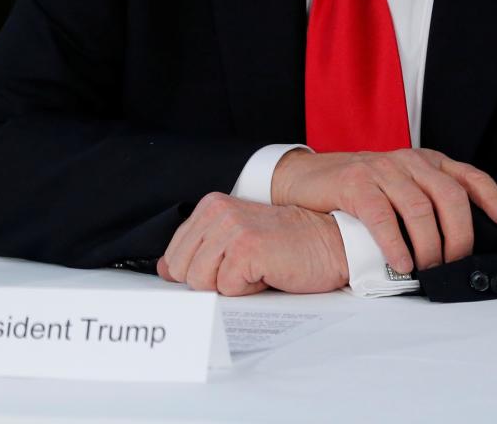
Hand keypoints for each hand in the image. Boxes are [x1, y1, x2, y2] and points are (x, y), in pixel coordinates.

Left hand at [157, 193, 348, 295]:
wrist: (332, 242)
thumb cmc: (288, 246)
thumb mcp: (236, 242)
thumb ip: (200, 251)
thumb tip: (164, 269)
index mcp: (210, 207)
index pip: (174, 255)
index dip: (199, 272)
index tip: (229, 266)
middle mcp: (216, 212)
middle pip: (183, 271)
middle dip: (212, 281)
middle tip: (246, 268)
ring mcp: (230, 228)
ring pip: (200, 282)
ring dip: (231, 286)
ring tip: (258, 268)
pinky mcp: (246, 248)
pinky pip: (226, 289)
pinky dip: (249, 290)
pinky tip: (269, 272)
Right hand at [270, 149, 496, 274]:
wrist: (305, 178)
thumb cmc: (358, 190)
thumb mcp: (399, 187)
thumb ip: (428, 201)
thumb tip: (463, 242)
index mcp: (424, 162)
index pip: (467, 176)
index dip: (493, 197)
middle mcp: (406, 161)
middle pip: (449, 196)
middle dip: (460, 235)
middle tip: (457, 264)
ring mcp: (380, 169)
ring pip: (419, 208)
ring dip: (430, 245)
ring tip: (429, 269)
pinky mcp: (354, 183)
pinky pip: (381, 215)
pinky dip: (395, 244)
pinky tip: (401, 264)